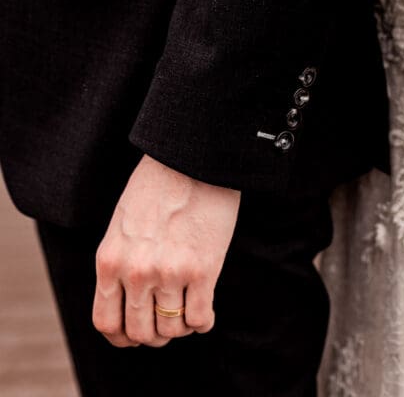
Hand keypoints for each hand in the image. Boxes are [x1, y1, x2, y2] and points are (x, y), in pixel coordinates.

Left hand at [92, 156, 240, 347]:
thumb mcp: (123, 223)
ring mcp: (170, 272)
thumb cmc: (158, 184)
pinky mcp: (203, 269)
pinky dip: (203, 322)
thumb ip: (121, 261)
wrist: (192, 156)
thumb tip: (130, 300)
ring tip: (187, 312)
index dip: (123, 336)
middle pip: (141, 332)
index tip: (137, 333)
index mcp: (110, 260)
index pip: (107, 323)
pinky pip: (199, 319)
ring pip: (172, 329)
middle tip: (167, 321)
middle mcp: (136, 272)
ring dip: (180, 327)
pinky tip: (206, 309)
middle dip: (156, 334)